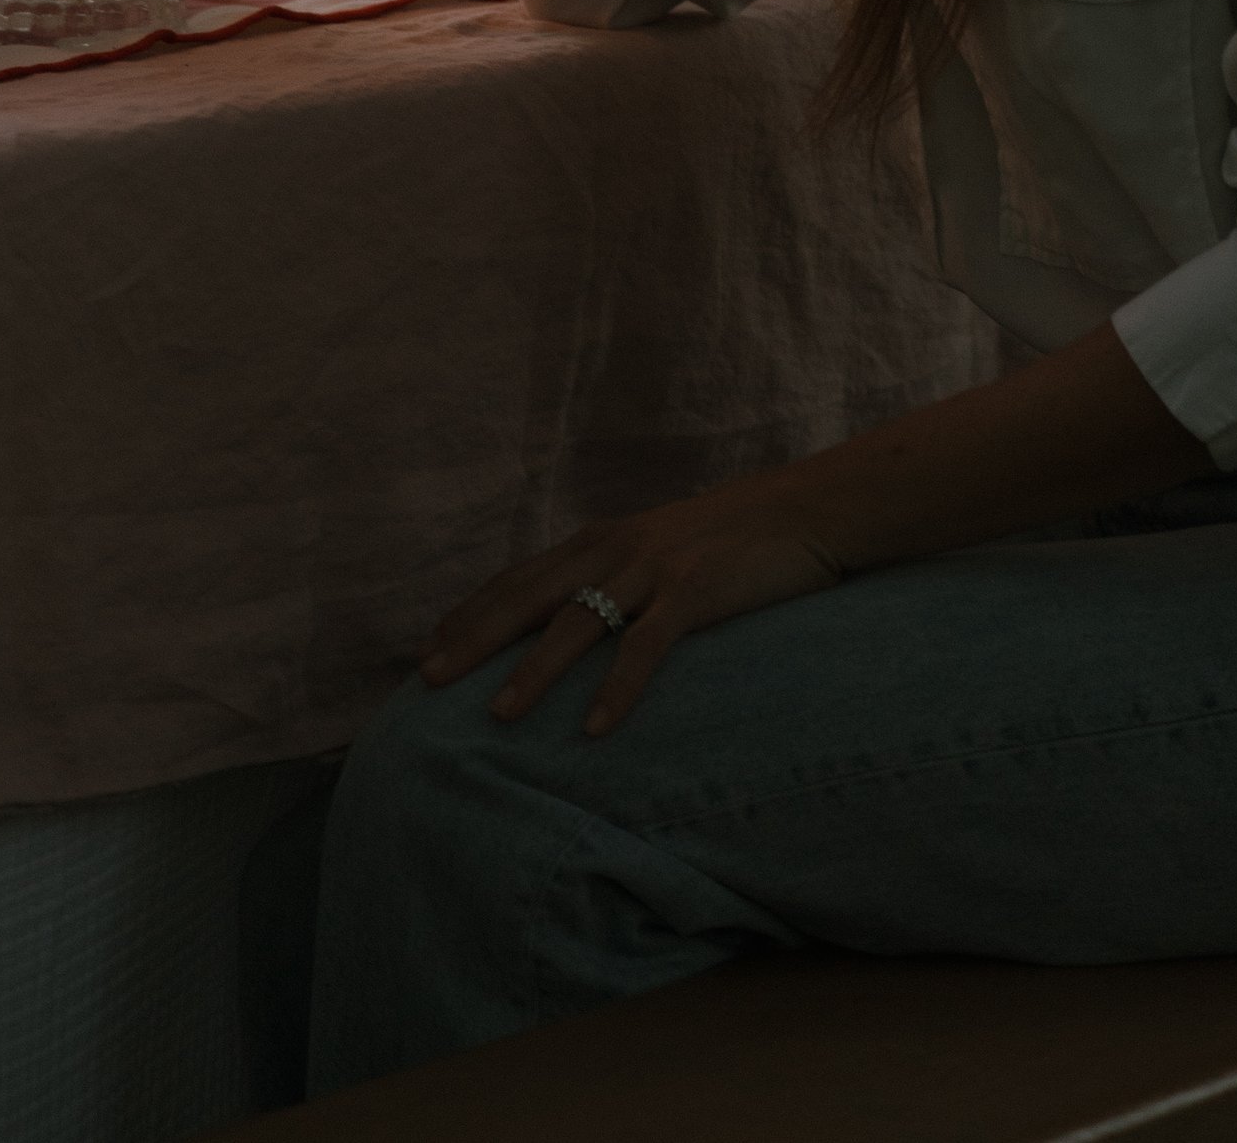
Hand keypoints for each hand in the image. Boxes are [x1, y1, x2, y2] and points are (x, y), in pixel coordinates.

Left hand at [421, 491, 842, 735]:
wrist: (808, 508)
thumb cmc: (736, 537)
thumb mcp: (662, 549)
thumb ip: (619, 577)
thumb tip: (580, 622)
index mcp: (603, 540)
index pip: (519, 578)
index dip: (471, 614)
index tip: (428, 651)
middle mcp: (616, 548)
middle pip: (529, 597)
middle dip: (475, 640)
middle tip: (428, 681)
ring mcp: (654, 568)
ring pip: (577, 623)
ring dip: (534, 673)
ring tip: (498, 717)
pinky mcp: (696, 591)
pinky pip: (646, 646)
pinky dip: (619, 688)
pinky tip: (596, 729)